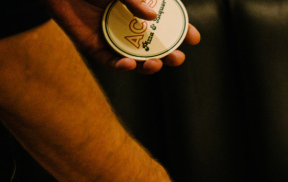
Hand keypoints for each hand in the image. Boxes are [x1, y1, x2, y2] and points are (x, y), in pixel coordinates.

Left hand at [46, 0, 200, 73]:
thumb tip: (151, 18)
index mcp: (139, 10)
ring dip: (148, 66)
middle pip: (155, 47)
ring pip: (135, 59)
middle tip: (177, 58)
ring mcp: (112, 38)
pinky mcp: (94, 47)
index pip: (166, 24)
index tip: (194, 37)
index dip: (182, 31)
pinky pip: (110, 61)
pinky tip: (128, 64)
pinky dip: (120, 65)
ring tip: (154, 65)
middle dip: (169, 55)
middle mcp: (128, 26)